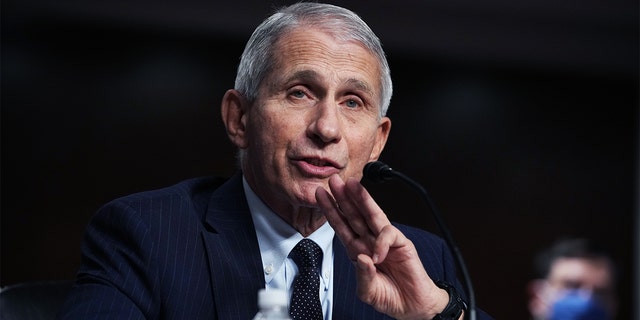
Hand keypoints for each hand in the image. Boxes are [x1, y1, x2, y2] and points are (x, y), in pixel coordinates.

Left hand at [315, 175, 449, 319]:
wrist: (413, 306)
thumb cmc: (390, 297)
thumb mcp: (368, 292)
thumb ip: (363, 277)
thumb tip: (362, 258)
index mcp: (357, 250)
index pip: (341, 226)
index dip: (331, 211)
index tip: (320, 196)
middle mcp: (369, 242)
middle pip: (354, 215)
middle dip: (343, 197)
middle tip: (334, 181)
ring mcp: (385, 241)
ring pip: (372, 215)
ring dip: (362, 200)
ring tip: (353, 186)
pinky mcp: (402, 244)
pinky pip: (389, 236)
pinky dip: (381, 243)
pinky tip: (377, 254)